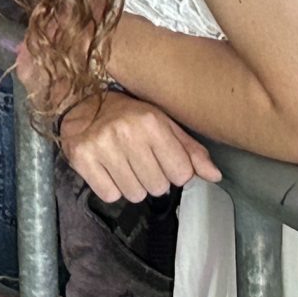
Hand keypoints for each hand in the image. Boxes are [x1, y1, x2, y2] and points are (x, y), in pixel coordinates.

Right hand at [50, 88, 220, 204]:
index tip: (160, 159)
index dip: (173, 171)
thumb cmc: (128, 115)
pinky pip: (109, 195)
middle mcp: (126, 132)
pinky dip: (109, 187)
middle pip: (158, 188)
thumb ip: (190, 151)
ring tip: (122, 163)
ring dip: (131, 184)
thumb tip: (215, 176)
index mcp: (151, 122)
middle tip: (138, 160)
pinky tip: (107, 168)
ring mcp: (101, 145)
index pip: (181, 174)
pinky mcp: (81, 157)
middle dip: (151, 178)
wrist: (81, 102)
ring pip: (134, 195)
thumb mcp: (163, 124)